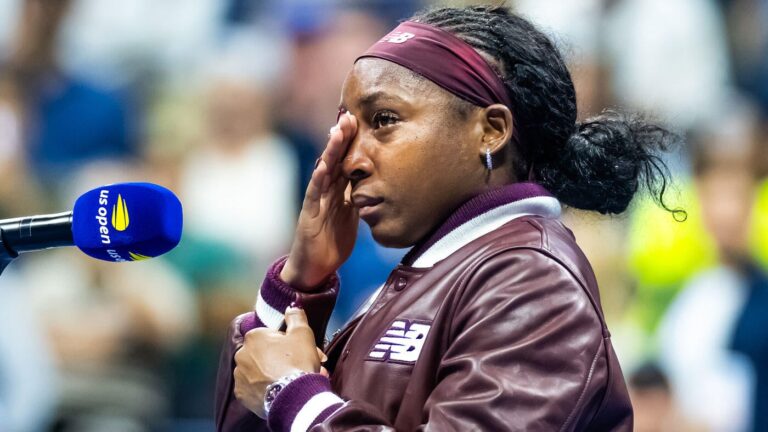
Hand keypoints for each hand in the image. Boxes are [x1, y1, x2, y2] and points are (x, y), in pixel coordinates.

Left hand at [233, 307, 325, 417]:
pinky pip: (254, 388)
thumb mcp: (302, 333)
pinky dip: (265, 389)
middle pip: (265, 354)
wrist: (294, 396)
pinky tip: (279, 391)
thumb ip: (296, 317)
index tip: (299, 352)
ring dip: (273, 374)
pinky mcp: (242, 395)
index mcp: (253, 337)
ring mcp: (240, 376)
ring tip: (291, 382)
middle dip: (281, 359)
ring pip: (259, 371)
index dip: (288, 344)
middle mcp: (241, 355)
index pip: (271, 336)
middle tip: (299, 367)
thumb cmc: (298, 362)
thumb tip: (292, 307)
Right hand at [281, 113, 358, 290]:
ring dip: (330, 151)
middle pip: (334, 160)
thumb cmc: (332, 241)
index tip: (359, 122)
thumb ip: (358, 198)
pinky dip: (317, 179)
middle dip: (341, 138)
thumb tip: (376, 185)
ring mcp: (316, 201)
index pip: (346, 162)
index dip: (352, 143)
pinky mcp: (309, 214)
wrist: (315, 267)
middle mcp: (325, 191)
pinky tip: (323, 165)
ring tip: (337, 132)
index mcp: (338, 191)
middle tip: (349, 116)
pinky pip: (313, 194)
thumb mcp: (352, 216)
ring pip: (324, 171)